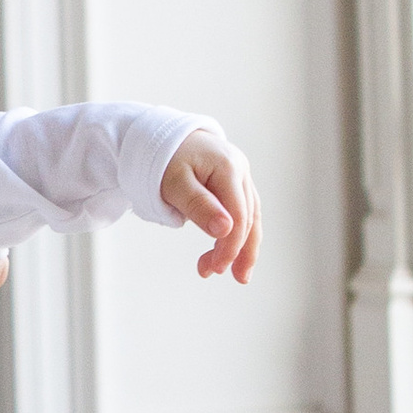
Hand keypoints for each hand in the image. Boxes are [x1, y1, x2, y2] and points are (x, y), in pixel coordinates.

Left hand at [160, 131, 261, 281]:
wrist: (162, 136)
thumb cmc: (164, 158)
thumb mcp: (174, 183)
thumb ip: (199, 206)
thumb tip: (226, 230)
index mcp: (228, 168)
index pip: (238, 216)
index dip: (231, 246)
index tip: (216, 268)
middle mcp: (241, 170)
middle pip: (249, 217)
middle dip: (240, 250)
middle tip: (228, 276)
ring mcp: (240, 175)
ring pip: (250, 215)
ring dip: (242, 244)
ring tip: (231, 271)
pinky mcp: (234, 182)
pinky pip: (242, 210)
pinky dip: (236, 231)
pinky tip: (227, 249)